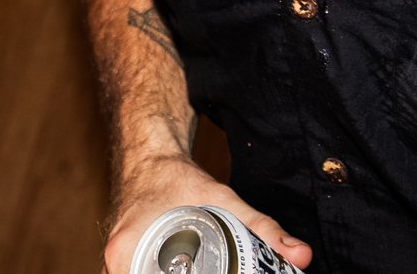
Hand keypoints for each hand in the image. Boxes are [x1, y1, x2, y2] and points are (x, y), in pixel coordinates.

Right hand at [103, 156, 312, 272]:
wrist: (149, 155)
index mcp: (129, 252)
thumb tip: (301, 255)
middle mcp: (117, 261)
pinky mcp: (121, 260)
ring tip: (200, 272)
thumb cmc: (180, 177)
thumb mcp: (223, 201)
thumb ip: (263, 229)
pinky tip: (185, 272)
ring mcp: (115, 262)